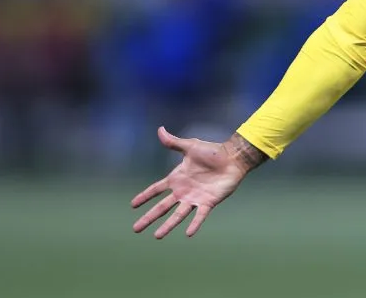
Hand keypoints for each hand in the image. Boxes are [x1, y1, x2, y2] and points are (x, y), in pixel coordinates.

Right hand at [131, 127, 262, 238]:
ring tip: (157, 236)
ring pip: (177, 215)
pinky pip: (200, 215)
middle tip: (135, 229)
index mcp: (177, 178)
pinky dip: (194, 224)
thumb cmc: (212, 151)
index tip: (132, 205)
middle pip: (162, 207)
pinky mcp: (208, 202)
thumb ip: (174, 142)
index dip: (144, 197)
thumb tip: (160, 129)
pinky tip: (188, 233)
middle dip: (149, 217)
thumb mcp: (190, 146)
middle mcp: (183, 191)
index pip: (156, 189)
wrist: (233, 158)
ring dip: (168, 226)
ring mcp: (195, 198)